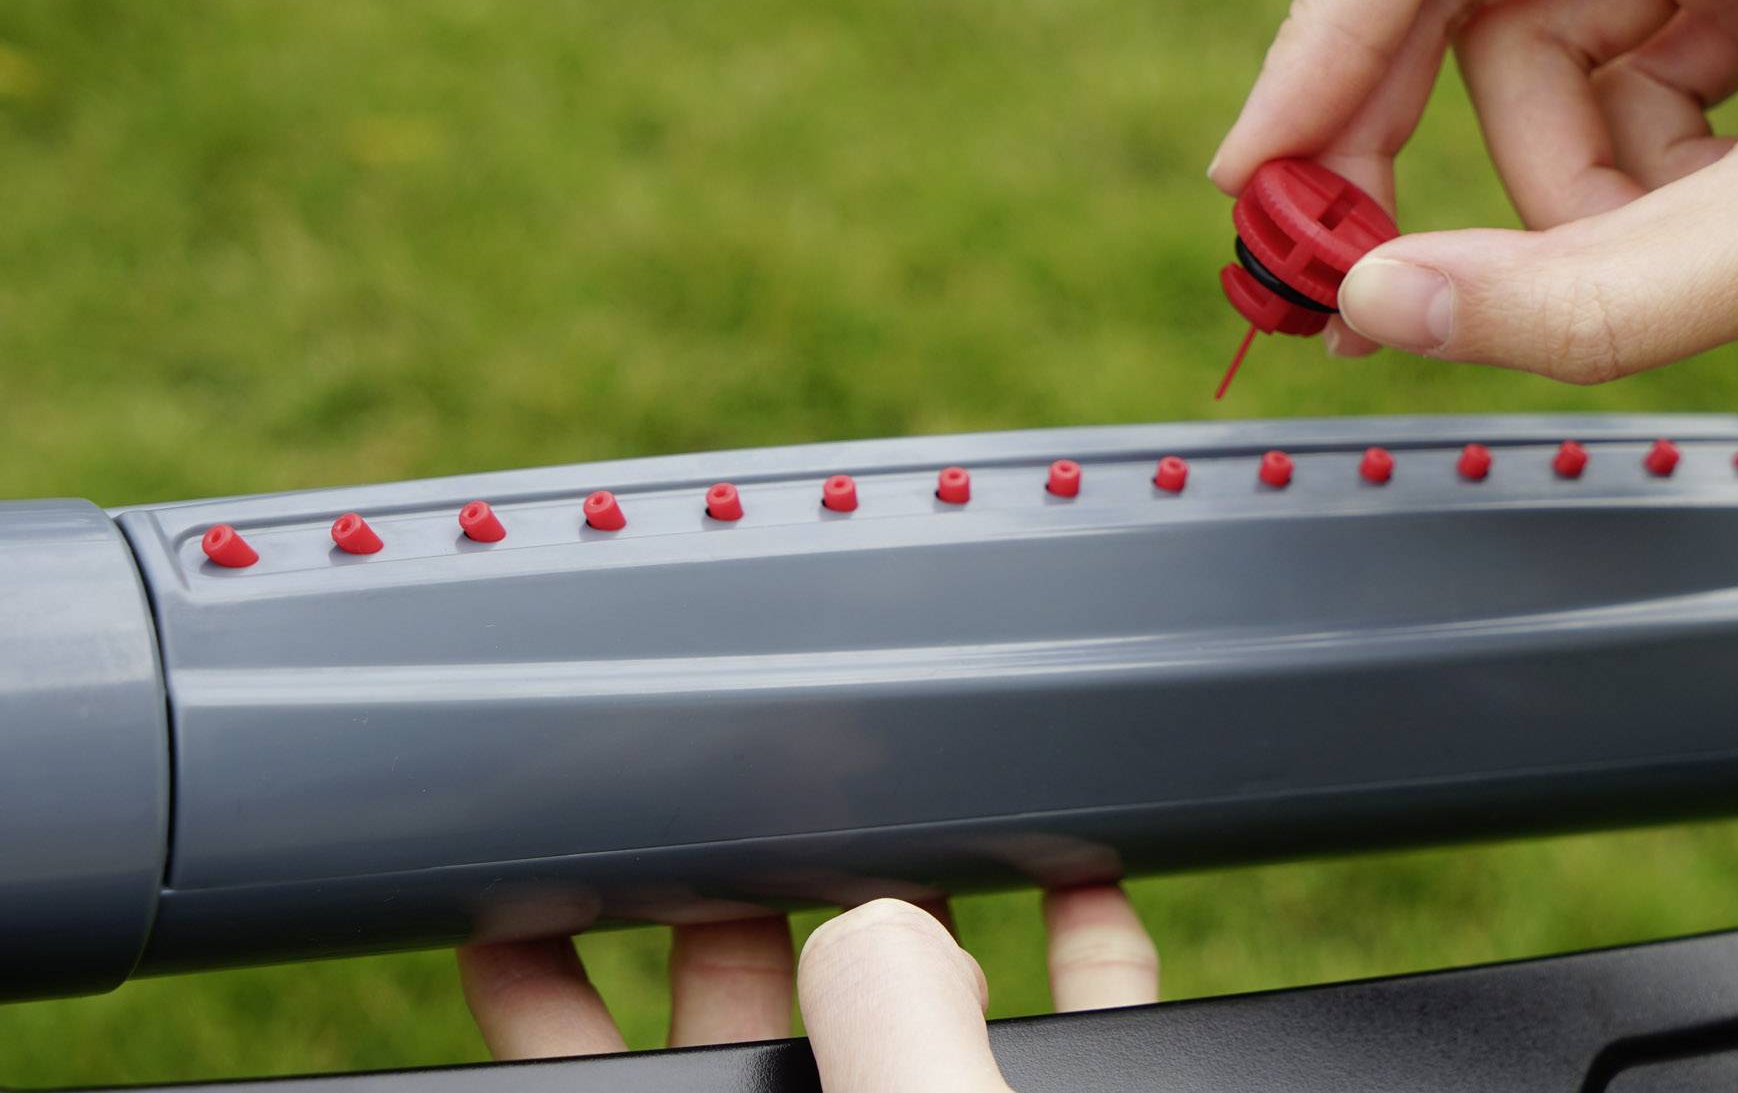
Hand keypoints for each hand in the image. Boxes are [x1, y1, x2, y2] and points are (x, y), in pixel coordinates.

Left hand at [457, 886, 1157, 1090]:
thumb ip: (889, 1060)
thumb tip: (876, 936)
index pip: (590, 1092)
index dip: (548, 986)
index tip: (527, 880)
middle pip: (745, 1043)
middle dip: (764, 912)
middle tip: (766, 797)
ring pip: (908, 1044)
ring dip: (931, 929)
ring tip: (930, 824)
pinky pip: (1057, 1065)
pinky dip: (1076, 978)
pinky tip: (1086, 910)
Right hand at [1209, 0, 1737, 381]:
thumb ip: (1594, 294)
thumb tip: (1380, 318)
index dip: (1316, 25)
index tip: (1263, 177)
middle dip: (1426, 123)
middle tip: (1383, 270)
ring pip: (1540, 42)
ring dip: (1574, 176)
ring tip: (1698, 246)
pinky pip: (1620, 70)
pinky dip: (1639, 168)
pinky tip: (1732, 211)